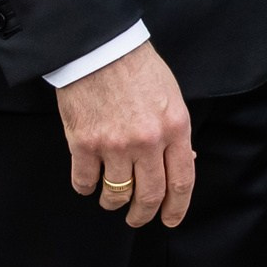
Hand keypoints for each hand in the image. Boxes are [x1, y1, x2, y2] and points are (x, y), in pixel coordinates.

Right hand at [58, 43, 194, 228]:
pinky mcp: (83, 144)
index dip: (176, 208)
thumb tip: (183, 160)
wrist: (98, 47)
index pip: (181, 181)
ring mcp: (114, 145)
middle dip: (144, 215)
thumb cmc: (136, 67)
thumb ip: (176, 131)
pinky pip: (85, 182)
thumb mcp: (171, 96)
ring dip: (113, 203)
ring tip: (111, 201)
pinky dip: (86, 188)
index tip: (170, 219)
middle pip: (149, 195)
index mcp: (175, 128)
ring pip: (116, 194)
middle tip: (137, 219)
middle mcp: (147, 141)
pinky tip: (88, 183)